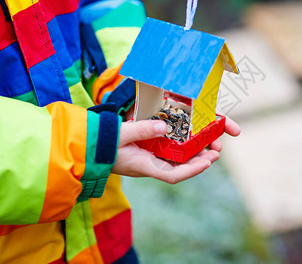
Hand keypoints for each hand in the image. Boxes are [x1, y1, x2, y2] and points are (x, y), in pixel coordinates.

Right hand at [112, 117, 240, 183]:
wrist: (85, 147)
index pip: (173, 175)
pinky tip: (189, 140)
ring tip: (209, 146)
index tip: (208, 162)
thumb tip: (165, 125)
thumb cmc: (100, 143)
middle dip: (199, 162)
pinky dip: (180, 149)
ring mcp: (148, 161)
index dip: (192, 170)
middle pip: (179, 169)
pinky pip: (167, 154)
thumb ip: (142, 130)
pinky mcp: (146, 154)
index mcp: (144, 166)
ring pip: (175, 162)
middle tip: (216, 152)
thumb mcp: (121, 134)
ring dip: (193, 155)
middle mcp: (149, 166)